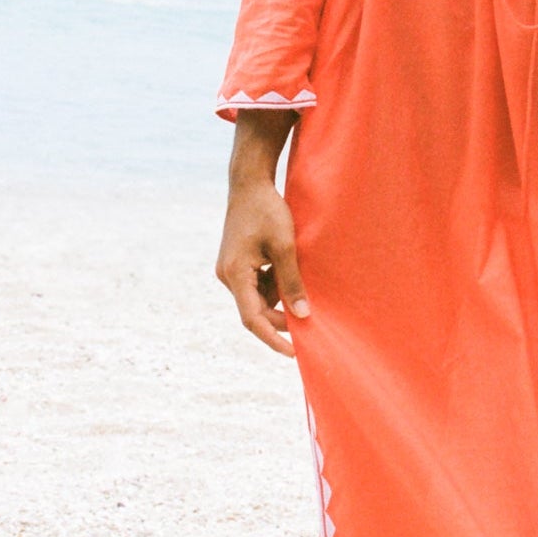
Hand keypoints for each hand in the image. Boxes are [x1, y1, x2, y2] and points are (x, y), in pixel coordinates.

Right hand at [215, 177, 309, 356]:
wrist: (249, 183)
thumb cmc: (267, 211)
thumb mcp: (284, 246)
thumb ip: (291, 282)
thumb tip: (302, 315)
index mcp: (235, 274)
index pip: (253, 318)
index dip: (273, 338)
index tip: (293, 352)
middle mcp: (228, 276)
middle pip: (254, 310)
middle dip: (280, 320)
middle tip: (309, 327)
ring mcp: (231, 270)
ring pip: (257, 298)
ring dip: (279, 302)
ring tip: (304, 297)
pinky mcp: (238, 263)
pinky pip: (257, 285)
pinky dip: (275, 288)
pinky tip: (291, 279)